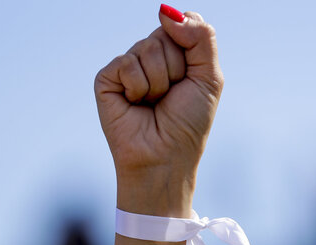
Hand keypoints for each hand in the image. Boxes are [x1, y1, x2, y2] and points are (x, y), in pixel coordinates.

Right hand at [95, 7, 223, 217]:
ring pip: (147, 49)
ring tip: (153, 104)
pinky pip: (126, 63)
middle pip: (166, 35)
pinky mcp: (106, 79)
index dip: (192, 52)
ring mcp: (127, 67)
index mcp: (176, 54)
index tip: (191, 81)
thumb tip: (166, 10)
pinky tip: (135, 105)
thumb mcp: (209, 77)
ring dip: (159, 82)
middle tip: (171, 97)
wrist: (165, 158)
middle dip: (177, 69)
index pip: (185, 23)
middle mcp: (150, 56)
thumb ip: (200, 37)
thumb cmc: (187, 124)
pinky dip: (138, 87)